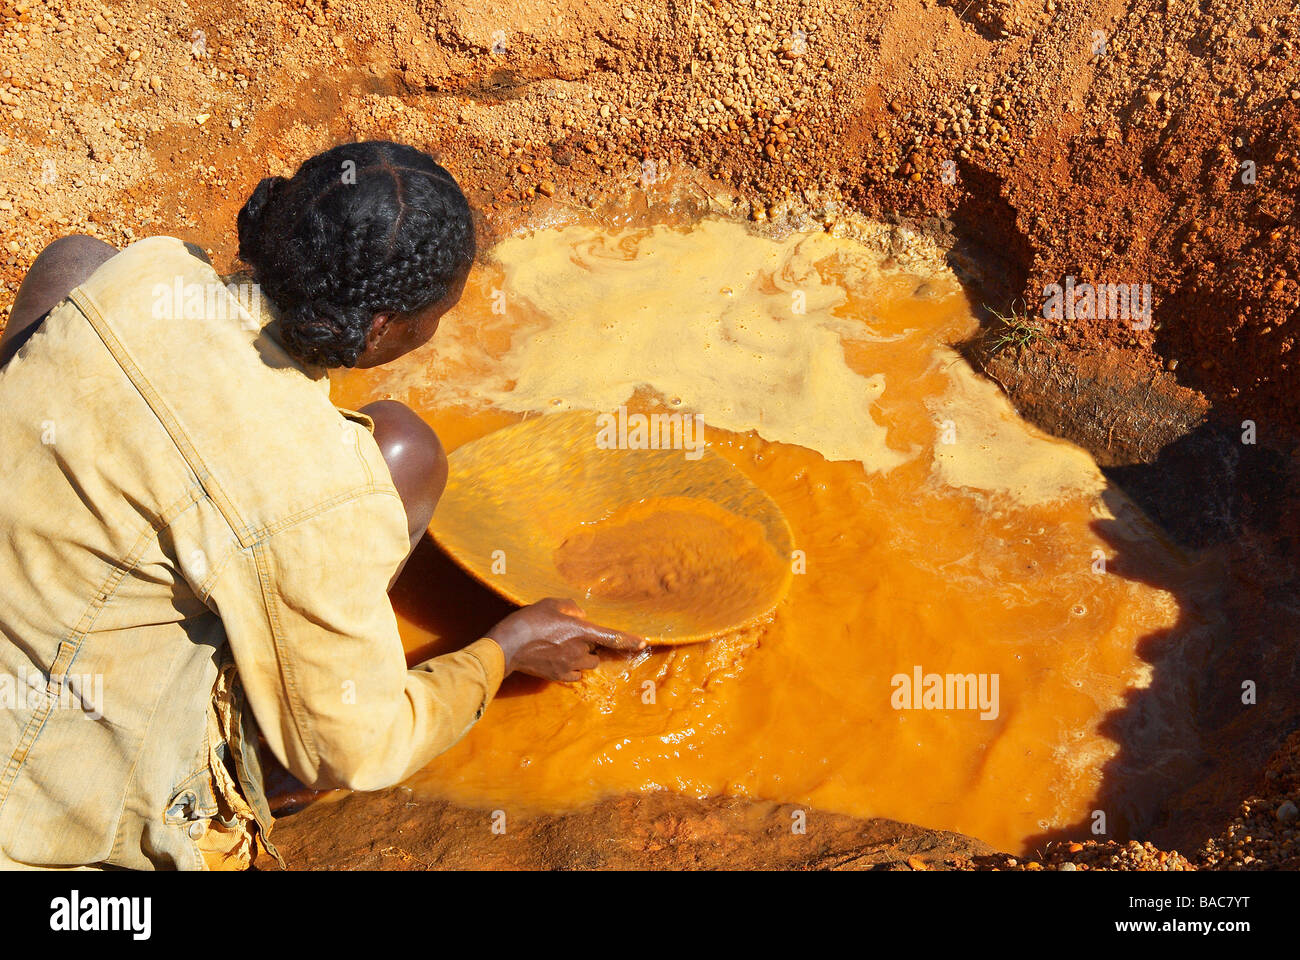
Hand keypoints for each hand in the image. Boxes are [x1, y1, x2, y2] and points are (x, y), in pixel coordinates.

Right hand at [486, 597, 645, 681]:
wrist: (507, 646)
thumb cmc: (528, 621)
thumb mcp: (550, 603)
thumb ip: (571, 607)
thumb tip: (581, 616)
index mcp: (581, 630)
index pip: (612, 636)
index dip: (630, 640)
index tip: (643, 644)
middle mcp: (579, 650)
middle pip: (597, 652)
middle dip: (590, 646)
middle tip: (571, 636)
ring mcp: (569, 665)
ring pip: (588, 664)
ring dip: (583, 658)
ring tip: (563, 648)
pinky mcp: (559, 676)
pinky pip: (575, 674)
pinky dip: (572, 668)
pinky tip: (558, 660)